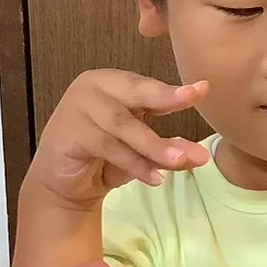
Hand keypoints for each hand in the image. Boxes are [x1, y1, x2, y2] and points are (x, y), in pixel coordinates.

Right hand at [29, 70, 211, 208]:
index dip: (174, 89)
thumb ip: (169, 150)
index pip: (147, 85)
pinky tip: (153, 178)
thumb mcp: (142, 154)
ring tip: (179, 160)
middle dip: (164, 96)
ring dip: (153, 144)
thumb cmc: (104, 158)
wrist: (63, 183)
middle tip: (190, 99)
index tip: (203, 89)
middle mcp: (94, 87)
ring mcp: (77, 107)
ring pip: (122, 124)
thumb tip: (202, 156)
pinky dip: (133, 163)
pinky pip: (107, 146)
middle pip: (133, 92)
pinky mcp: (67, 132)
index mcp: (114, 83)